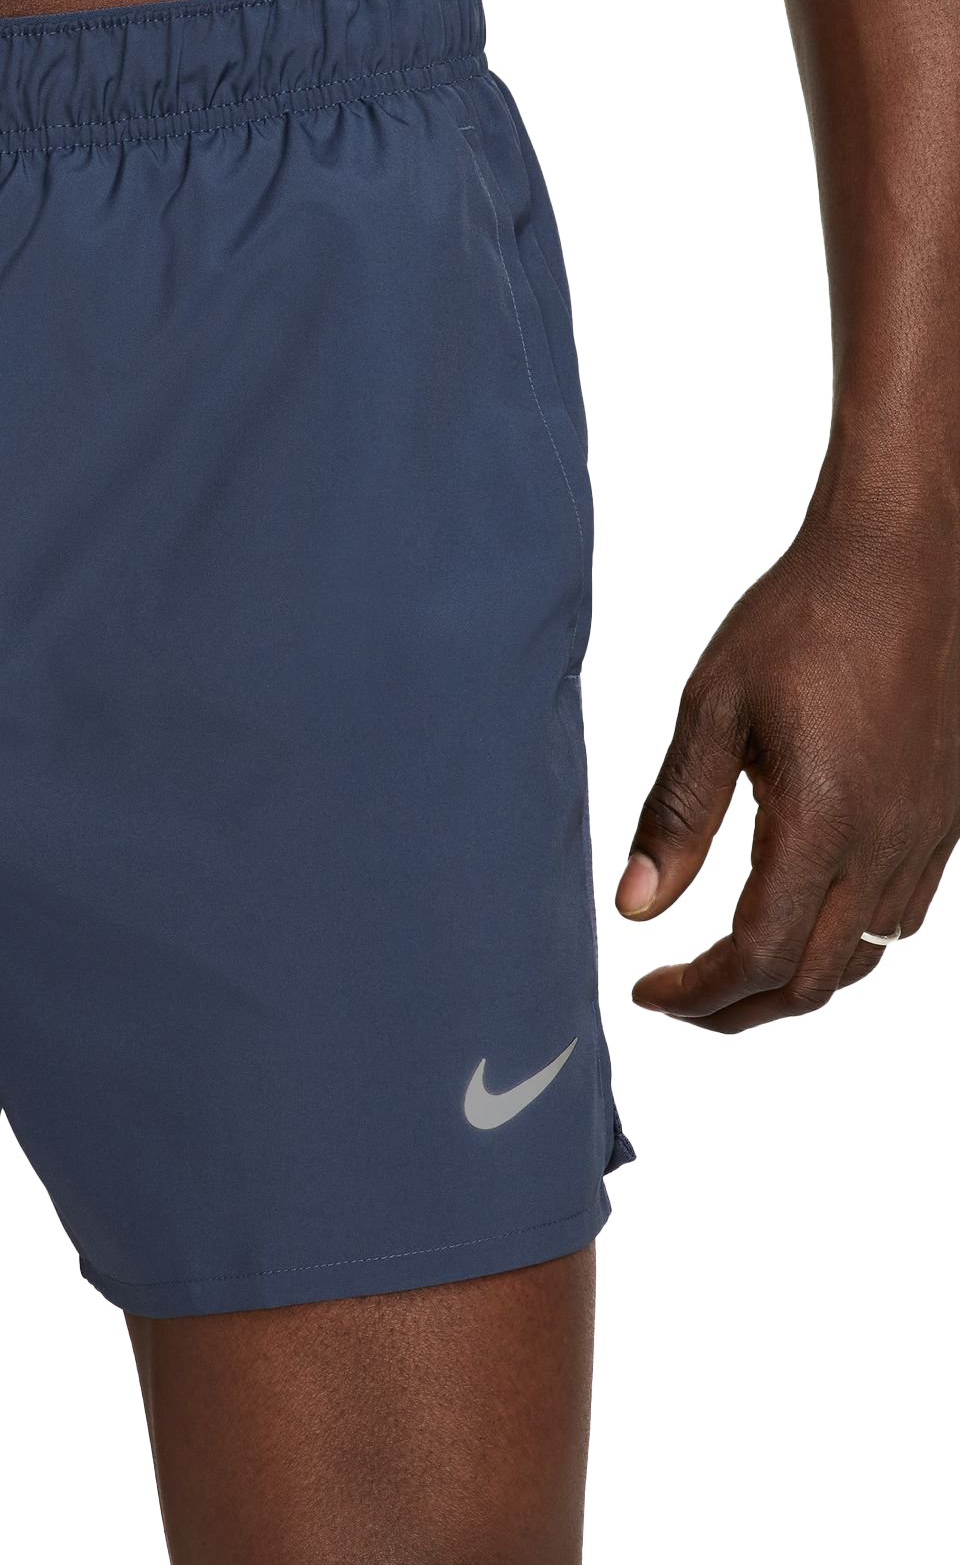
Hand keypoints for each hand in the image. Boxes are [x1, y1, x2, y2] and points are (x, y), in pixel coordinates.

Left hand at [616, 504, 958, 1031]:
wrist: (909, 556)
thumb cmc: (806, 617)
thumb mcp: (713, 711)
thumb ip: (675, 816)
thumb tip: (635, 906)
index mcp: (823, 824)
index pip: (757, 955)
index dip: (697, 992)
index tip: (647, 991)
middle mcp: (888, 844)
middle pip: (813, 979)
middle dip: (737, 1008)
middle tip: (678, 998)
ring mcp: (929, 833)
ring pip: (863, 955)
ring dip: (793, 981)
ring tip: (727, 969)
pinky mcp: (949, 814)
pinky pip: (902, 914)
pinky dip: (844, 942)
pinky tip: (800, 913)